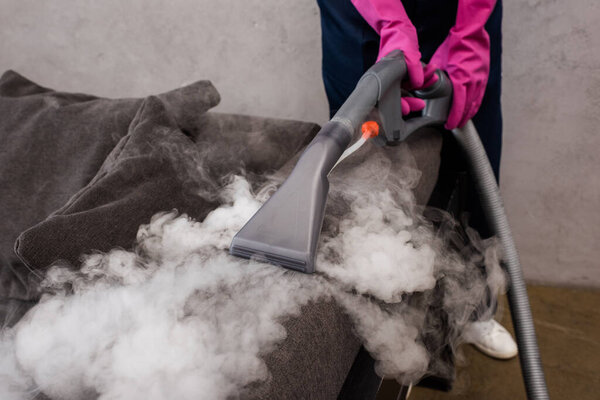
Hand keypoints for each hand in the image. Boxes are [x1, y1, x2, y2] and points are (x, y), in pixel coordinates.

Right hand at [351, 0, 426, 114]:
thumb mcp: (409, 54)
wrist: (399, 29)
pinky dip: (423, 78)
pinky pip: (412, 81)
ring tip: (432, 77)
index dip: (398, 104)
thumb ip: (413, 68)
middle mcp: (387, 79)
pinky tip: (432, 75)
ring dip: (421, 85)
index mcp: (383, 76)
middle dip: (411, 100)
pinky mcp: (401, 75)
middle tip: (421, 104)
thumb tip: (418, 84)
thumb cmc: (400, 40)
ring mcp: (393, 78)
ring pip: (407, 88)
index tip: (408, 110)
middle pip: (398, 96)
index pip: (389, 96)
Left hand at [424, 26, 491, 128]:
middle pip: (468, 107)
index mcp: (462, 78)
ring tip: (461, 122)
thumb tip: (422, 84)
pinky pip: (480, 96)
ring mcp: (481, 79)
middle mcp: (474, 81)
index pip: (459, 103)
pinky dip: (474, 105)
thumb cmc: (454, 46)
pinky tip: (470, 110)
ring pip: (475, 102)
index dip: (454, 117)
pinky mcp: (484, 77)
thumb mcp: (439, 60)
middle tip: (453, 127)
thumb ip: (432, 74)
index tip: (450, 125)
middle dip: (461, 119)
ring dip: (468, 114)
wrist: (471, 33)